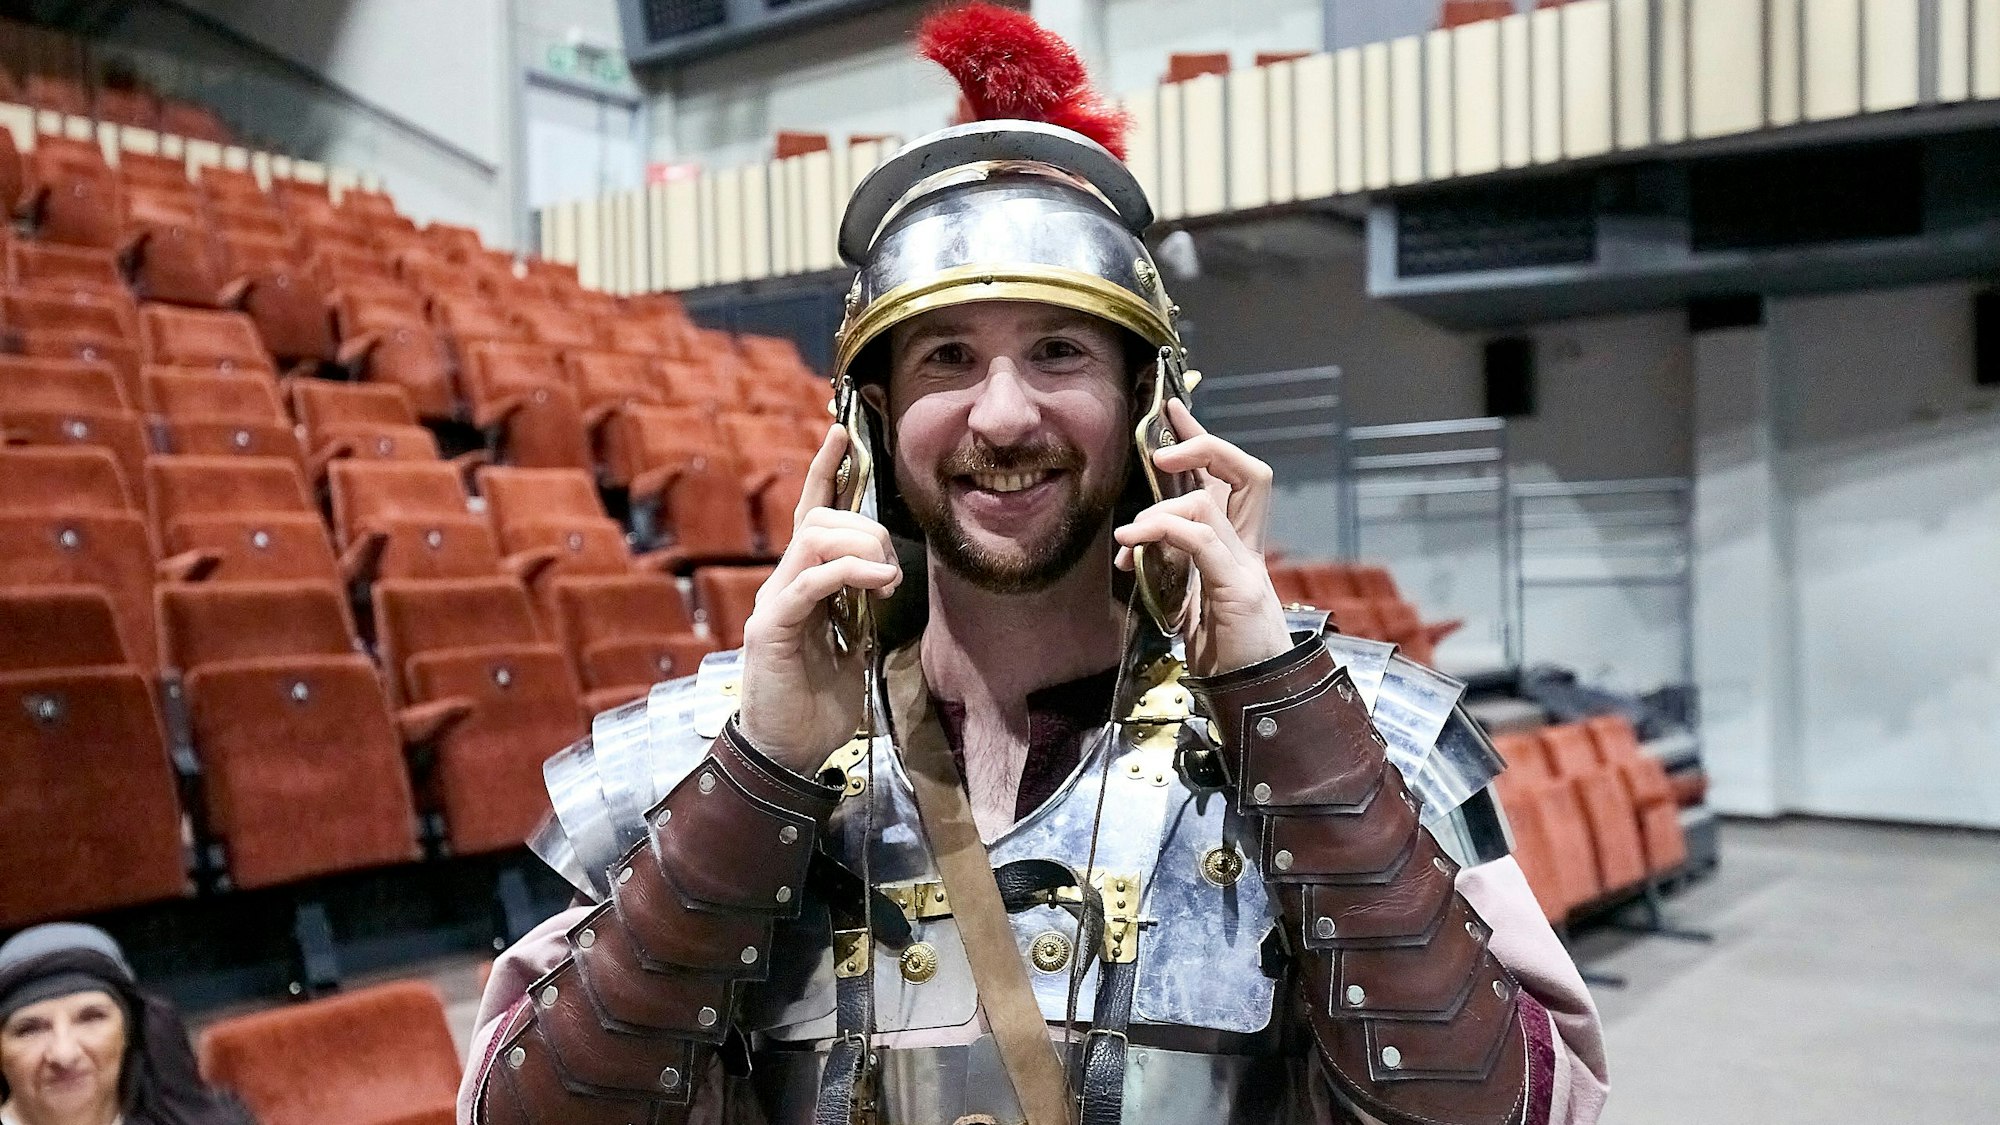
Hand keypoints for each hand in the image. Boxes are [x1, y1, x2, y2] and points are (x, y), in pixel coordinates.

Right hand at [737, 425, 901, 773]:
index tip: (842, 433)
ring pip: (813, 538)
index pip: (811, 513)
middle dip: (864, 525)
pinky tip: (880, 582)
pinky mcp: (773, 627)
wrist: (788, 753)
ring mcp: (775, 602)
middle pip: (818, 518)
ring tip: (889, 576)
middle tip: (893, 567)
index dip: (826, 471)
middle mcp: (783, 583)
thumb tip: (888, 575)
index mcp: (803, 583)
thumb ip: (863, 606)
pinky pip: (809, 581)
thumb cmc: (819, 704)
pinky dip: (848, 572)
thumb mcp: (855, 645)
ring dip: (862, 546)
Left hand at [1114, 399, 1292, 675]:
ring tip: (1128, 538)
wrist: (1254, 698)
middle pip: (1244, 473)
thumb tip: (1132, 547)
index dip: (1204, 441)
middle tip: (1159, 453)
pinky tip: (1130, 547)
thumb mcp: (1187, 602)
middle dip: (1203, 449)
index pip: (1230, 479)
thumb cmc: (1222, 656)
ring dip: (1159, 511)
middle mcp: (1249, 549)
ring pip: (1209, 504)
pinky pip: (1200, 540)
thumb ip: (1170, 568)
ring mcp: (1247, 567)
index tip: (1173, 410)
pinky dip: (1162, 533)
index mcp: (1238, 549)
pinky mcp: (1236, 589)